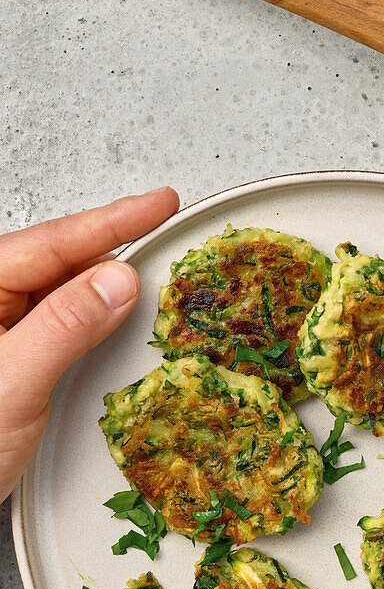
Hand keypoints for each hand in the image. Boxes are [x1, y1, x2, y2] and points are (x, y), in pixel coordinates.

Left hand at [0, 188, 178, 503]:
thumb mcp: (11, 384)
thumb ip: (65, 326)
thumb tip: (116, 280)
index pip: (53, 242)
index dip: (113, 220)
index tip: (159, 203)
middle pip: (57, 259)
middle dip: (113, 243)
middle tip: (163, 226)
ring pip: (59, 290)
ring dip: (104, 282)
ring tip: (146, 268)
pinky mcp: (7, 359)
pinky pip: (57, 321)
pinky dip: (92, 314)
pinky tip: (111, 312)